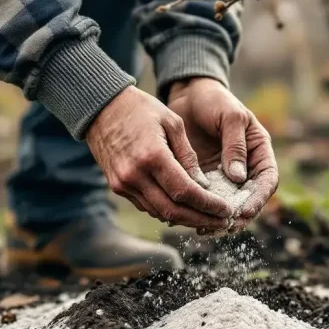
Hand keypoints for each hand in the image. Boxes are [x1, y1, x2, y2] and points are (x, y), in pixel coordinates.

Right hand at [86, 87, 232, 228]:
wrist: (101, 107)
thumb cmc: (141, 109)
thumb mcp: (173, 123)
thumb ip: (189, 157)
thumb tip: (203, 186)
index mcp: (153, 156)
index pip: (186, 192)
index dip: (208, 205)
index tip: (226, 210)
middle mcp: (135, 175)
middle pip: (173, 211)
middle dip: (201, 219)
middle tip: (222, 222)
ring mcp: (123, 184)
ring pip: (159, 212)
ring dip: (185, 219)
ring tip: (208, 218)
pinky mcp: (118, 187)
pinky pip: (147, 206)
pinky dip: (167, 210)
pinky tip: (185, 208)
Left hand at [167, 78, 278, 229]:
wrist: (188, 95)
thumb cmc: (215, 100)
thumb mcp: (230, 117)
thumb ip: (236, 146)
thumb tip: (238, 178)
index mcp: (260, 152)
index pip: (267, 181)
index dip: (259, 199)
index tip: (245, 211)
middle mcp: (246, 167)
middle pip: (248, 199)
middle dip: (238, 215)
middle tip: (224, 225)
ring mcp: (225, 175)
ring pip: (226, 203)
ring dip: (217, 217)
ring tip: (205, 227)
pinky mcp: (205, 178)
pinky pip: (204, 198)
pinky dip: (198, 209)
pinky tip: (186, 216)